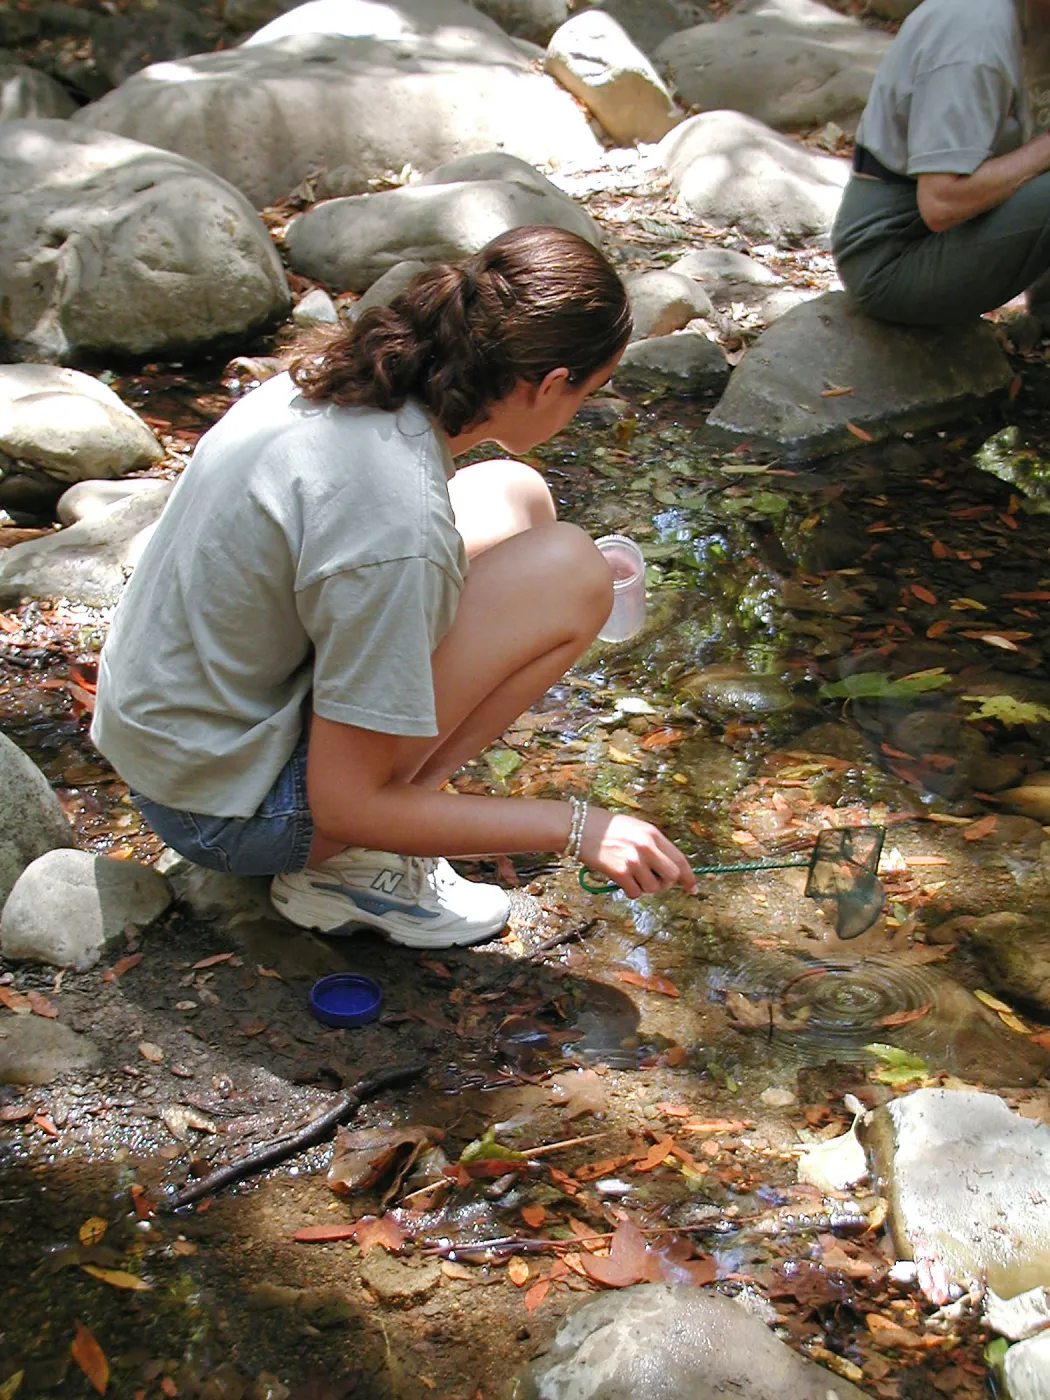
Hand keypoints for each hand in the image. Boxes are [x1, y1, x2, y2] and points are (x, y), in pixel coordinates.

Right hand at [580, 808, 695, 898]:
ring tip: (632, 877)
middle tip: (654, 882)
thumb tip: (666, 867)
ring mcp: (633, 860)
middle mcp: (647, 847)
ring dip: (644, 888)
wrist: (579, 826)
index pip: (679, 859)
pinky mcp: (619, 872)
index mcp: (653, 834)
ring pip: (652, 888)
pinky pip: (634, 893)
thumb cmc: (606, 827)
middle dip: (666, 884)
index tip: (692, 888)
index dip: (688, 877)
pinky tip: (621, 881)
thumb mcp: (636, 828)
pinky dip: (630, 891)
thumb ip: (653, 845)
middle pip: (671, 876)